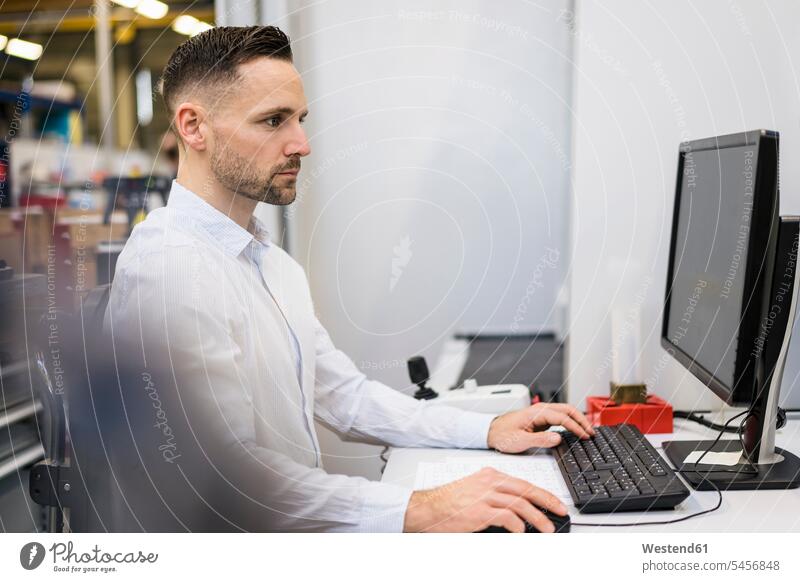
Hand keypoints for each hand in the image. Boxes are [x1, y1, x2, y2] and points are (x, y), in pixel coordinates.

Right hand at [403, 467, 567, 532]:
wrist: (427, 508)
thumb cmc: (449, 502)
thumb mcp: (475, 492)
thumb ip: (496, 496)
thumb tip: (518, 510)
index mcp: (490, 476)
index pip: (523, 483)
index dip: (542, 493)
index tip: (554, 502)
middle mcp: (489, 482)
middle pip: (526, 490)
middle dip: (547, 502)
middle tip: (560, 511)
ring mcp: (484, 496)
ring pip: (520, 504)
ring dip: (537, 518)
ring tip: (547, 528)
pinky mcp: (479, 511)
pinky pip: (506, 517)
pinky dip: (518, 525)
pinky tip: (522, 532)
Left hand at [487, 402, 594, 452]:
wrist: (490, 431)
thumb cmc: (502, 435)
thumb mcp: (519, 441)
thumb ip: (539, 440)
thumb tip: (558, 438)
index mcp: (536, 413)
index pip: (562, 417)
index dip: (576, 427)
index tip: (585, 436)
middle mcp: (540, 410)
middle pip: (567, 410)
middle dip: (582, 420)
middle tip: (592, 433)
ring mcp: (541, 414)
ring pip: (565, 412)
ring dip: (578, 420)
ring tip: (588, 431)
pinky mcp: (541, 420)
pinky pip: (560, 418)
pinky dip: (571, 422)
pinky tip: (576, 430)